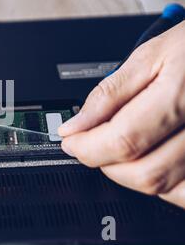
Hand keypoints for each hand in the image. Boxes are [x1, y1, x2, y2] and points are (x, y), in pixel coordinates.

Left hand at [58, 21, 184, 208]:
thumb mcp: (149, 56)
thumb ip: (109, 94)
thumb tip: (75, 126)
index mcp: (180, 97)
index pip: (124, 141)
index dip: (87, 147)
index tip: (70, 140)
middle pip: (144, 173)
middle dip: (104, 163)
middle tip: (91, 143)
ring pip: (164, 189)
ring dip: (129, 174)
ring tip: (120, 145)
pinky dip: (161, 185)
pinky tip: (149, 159)